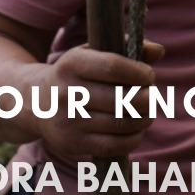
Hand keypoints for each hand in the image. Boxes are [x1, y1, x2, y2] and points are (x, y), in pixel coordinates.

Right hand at [32, 39, 164, 160]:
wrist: (35, 103)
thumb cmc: (75, 74)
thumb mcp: (92, 53)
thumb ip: (126, 48)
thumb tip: (159, 51)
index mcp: (72, 64)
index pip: (113, 67)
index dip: (138, 72)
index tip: (149, 76)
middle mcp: (67, 92)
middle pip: (121, 99)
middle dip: (146, 99)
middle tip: (151, 97)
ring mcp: (69, 120)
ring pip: (120, 124)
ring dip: (143, 119)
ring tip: (146, 113)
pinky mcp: (71, 144)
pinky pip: (112, 146)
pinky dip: (132, 139)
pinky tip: (136, 130)